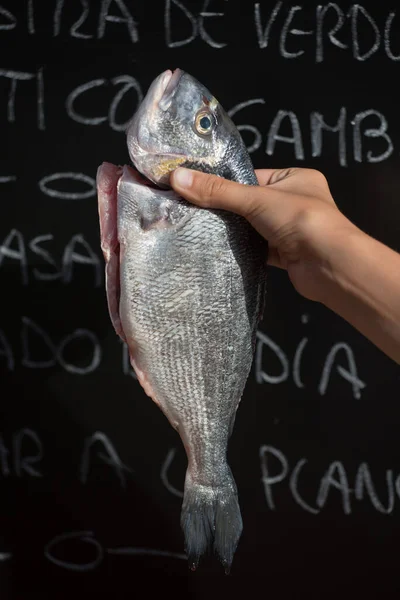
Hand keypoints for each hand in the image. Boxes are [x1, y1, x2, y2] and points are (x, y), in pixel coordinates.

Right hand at [170, 167, 358, 303]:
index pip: (253, 177)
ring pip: (253, 227)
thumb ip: (217, 191)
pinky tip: (220, 249)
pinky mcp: (285, 254)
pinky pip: (258, 248)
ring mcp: (291, 230)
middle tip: (194, 212)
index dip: (226, 184)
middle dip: (228, 210)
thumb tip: (177, 177)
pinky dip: (243, 249)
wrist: (330, 265)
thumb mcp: (256, 199)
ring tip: (201, 230)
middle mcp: (295, 202)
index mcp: (296, 178)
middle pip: (251, 203)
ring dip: (235, 231)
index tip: (196, 189)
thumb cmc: (300, 220)